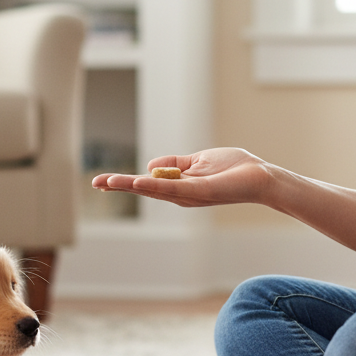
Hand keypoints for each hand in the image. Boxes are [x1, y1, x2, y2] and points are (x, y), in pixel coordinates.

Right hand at [92, 148, 276, 207]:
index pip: (146, 183)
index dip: (124, 182)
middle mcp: (180, 193)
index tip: (102, 181)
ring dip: (130, 185)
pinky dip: (154, 185)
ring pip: (153, 189)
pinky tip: (138, 182)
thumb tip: (150, 164)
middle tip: (95, 184)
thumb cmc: (235, 169)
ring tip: (108, 182)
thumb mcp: (198, 160)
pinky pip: (173, 188)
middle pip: (144, 188)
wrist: (261, 177)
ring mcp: (189, 194)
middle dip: (119, 186)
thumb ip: (175, 163)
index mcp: (179, 185)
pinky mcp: (200, 191)